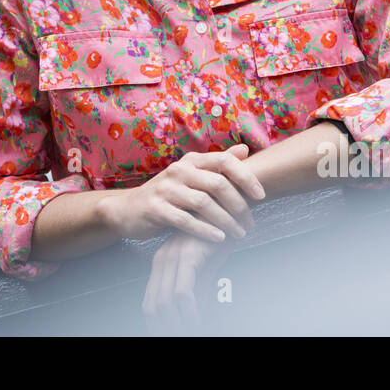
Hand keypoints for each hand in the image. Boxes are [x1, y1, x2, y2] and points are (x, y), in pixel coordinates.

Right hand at [104, 143, 264, 243]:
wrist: (128, 210)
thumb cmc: (167, 194)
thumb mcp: (191, 175)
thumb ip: (217, 164)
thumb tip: (245, 150)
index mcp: (190, 161)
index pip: (224, 161)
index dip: (246, 177)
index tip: (261, 195)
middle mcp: (178, 170)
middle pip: (217, 184)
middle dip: (239, 205)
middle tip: (250, 222)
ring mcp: (165, 189)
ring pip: (203, 203)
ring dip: (226, 221)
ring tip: (239, 233)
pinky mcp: (155, 208)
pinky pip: (185, 220)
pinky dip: (205, 230)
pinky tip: (219, 238)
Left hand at [142, 230, 234, 333]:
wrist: (228, 211)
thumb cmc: (216, 237)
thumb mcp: (204, 270)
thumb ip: (197, 291)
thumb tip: (194, 315)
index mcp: (161, 264)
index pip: (149, 302)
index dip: (155, 323)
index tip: (164, 333)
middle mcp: (162, 261)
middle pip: (153, 305)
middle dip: (164, 327)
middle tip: (178, 335)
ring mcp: (172, 258)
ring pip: (165, 301)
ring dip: (177, 323)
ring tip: (189, 330)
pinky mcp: (187, 257)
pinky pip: (183, 292)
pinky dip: (189, 311)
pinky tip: (196, 320)